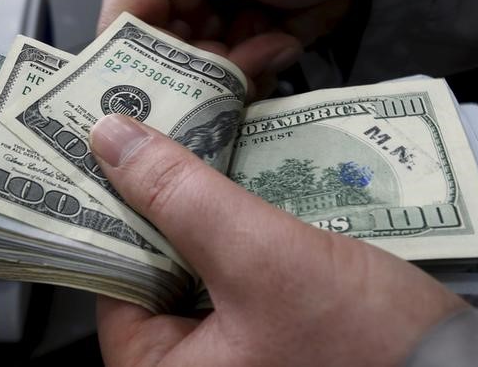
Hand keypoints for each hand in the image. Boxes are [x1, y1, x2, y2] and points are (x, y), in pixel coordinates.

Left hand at [89, 114, 466, 366]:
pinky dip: (231, 223)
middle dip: (164, 199)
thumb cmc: (368, 344)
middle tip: (161, 133)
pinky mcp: (258, 330)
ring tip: (199, 144)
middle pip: (151, 263)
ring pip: (190, 259)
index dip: (115, 206)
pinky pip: (226, 267)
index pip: (112, 276)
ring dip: (201, 204)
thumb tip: (110, 139)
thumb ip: (181, 197)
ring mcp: (222, 352)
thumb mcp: (263, 259)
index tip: (117, 147)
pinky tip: (238, 179)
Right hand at [95, 0, 375, 96]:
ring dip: (234, 75)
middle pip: (156, 59)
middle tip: (247, 59)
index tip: (177, 81)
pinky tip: (281, 48)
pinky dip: (252, 79)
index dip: (141, 56)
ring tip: (274, 44)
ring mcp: (202, 24)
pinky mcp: (231, 48)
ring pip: (191, 80)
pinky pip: (222, 86)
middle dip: (200, 70)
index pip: (124, 19)